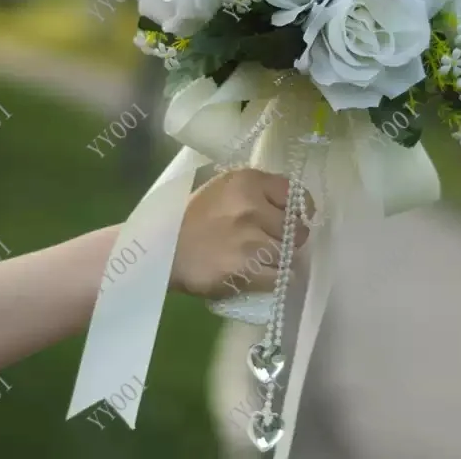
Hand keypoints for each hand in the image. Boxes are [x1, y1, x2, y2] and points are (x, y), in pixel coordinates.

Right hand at [171, 168, 311, 299]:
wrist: (162, 248)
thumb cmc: (194, 216)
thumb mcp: (225, 187)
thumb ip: (258, 190)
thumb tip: (293, 205)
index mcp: (248, 182)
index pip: (295, 194)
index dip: (299, 210)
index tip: (294, 219)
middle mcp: (252, 207)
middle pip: (296, 229)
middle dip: (290, 238)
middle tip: (273, 242)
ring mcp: (250, 240)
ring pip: (288, 255)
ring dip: (280, 260)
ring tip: (262, 259)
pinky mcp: (246, 270)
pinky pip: (278, 277)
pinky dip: (273, 279)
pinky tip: (260, 275)